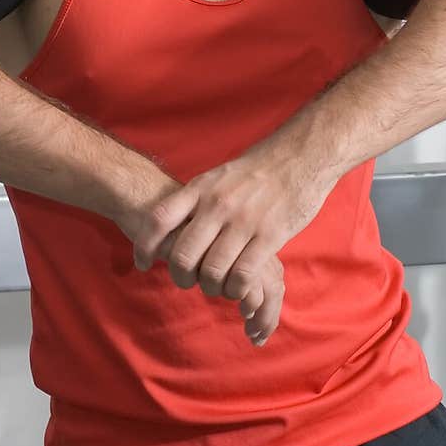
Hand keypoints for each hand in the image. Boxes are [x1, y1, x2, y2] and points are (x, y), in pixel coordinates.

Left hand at [129, 143, 335, 342]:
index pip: (160, 220)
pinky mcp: (270, 235)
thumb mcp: (218, 176)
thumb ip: (197, 199)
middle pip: (183, 255)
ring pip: (212, 271)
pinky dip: (237, 289)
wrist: (300, 155)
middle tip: (188, 282)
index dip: (145, 246)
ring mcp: (244, 221)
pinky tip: (239, 289)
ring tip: (217, 287)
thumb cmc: (258, 170)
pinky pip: (243, 275)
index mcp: (201, 188)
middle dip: (181, 277)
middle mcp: (217, 205)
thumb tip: (174, 224)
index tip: (144, 263)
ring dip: (212, 288)